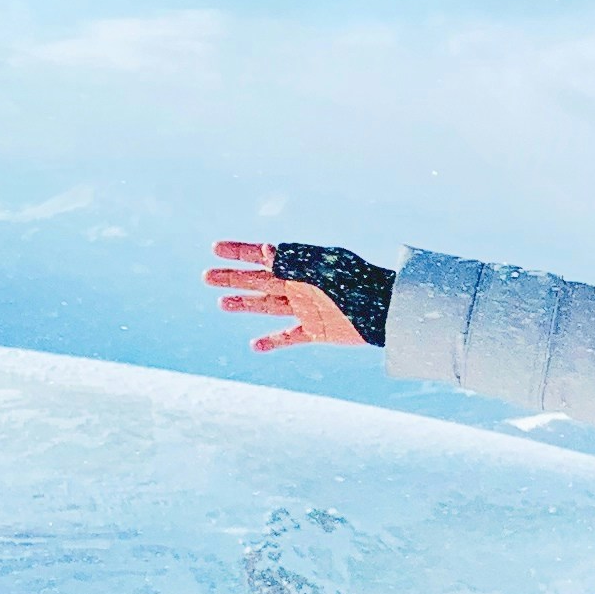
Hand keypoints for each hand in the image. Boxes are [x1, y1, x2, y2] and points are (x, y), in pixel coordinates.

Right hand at [206, 239, 364, 353]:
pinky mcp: (316, 331)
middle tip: (207, 276)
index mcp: (303, 266)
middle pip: (260, 281)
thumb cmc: (361, 282)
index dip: (240, 252)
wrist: (387, 311)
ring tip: (222, 303)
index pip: (265, 255)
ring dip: (245, 304)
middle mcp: (301, 286)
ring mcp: (307, 309)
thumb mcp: (328, 267)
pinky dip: (272, 342)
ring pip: (268, 306)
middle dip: (233, 278)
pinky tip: (255, 345)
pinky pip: (289, 337)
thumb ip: (298, 260)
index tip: (216, 248)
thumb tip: (267, 252)